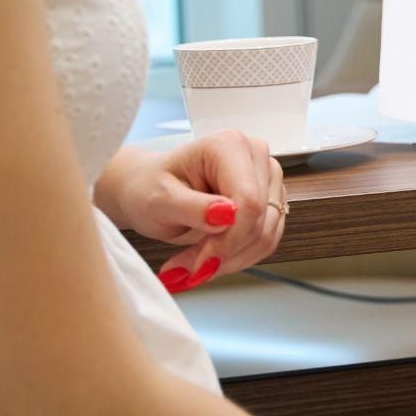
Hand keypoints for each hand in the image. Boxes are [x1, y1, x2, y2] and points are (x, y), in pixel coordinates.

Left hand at [99, 131, 286, 291]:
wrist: (147, 190)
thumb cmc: (149, 188)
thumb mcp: (159, 200)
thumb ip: (193, 207)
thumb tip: (227, 215)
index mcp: (229, 145)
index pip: (248, 200)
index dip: (229, 238)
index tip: (201, 264)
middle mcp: (254, 155)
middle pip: (258, 219)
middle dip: (224, 252)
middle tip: (188, 269)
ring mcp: (266, 176)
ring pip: (265, 234)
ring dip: (230, 258)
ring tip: (194, 263)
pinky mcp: (269, 198)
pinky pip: (266, 239)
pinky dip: (239, 256)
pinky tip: (211, 256)